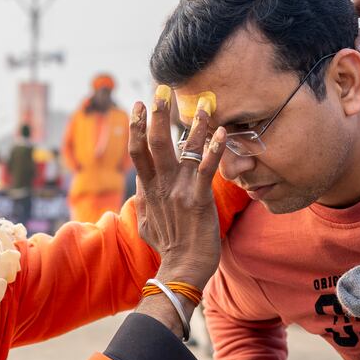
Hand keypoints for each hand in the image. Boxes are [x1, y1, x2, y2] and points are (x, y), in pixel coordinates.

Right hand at [129, 87, 226, 291]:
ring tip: (203, 105)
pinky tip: (223, 133)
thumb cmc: (168, 248)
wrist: (181, 269)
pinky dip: (214, 149)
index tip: (138, 105)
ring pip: (183, 150)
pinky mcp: (198, 199)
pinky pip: (206, 169)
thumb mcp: (147, 224)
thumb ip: (143, 205)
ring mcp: (179, 191)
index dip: (136, 126)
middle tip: (160, 91)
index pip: (138, 152)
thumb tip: (138, 196)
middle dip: (156, 115)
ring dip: (194, 125)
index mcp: (147, 190)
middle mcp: (160, 186)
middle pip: (155, 143)